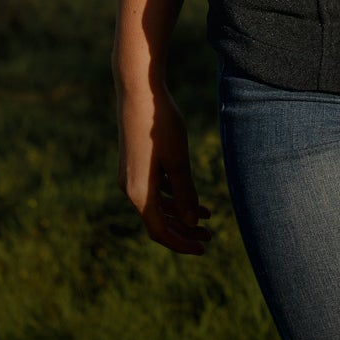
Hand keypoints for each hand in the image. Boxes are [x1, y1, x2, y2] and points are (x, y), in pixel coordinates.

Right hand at [117, 78, 208, 252]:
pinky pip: (153, 189)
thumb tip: (191, 223)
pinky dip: (172, 195)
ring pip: (157, 205)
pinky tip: (191, 194)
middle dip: (184, 230)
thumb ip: (184, 194)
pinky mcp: (134, 163)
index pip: (160, 231)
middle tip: (210, 235)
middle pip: (158, 221)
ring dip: (180, 212)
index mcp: (138, 193)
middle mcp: (129, 188)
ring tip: (208, 216)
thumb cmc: (160, 125)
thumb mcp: (178, 161)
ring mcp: (130, 175)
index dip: (182, 243)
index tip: (204, 247)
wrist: (138, 92)